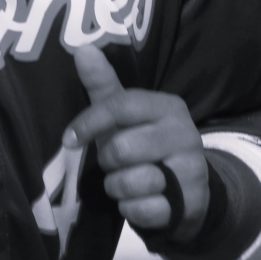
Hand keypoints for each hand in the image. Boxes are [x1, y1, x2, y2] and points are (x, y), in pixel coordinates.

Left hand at [62, 46, 207, 241]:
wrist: (188, 190)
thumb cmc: (146, 144)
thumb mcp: (126, 115)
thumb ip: (104, 85)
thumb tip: (83, 49)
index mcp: (167, 107)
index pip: (120, 106)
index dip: (89, 123)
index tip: (69, 140)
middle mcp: (185, 133)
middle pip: (121, 149)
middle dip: (107, 162)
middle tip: (113, 163)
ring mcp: (191, 169)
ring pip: (132, 181)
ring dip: (117, 188)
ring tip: (126, 183)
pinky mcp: (191, 202)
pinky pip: (145, 209)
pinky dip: (132, 210)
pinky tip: (138, 202)